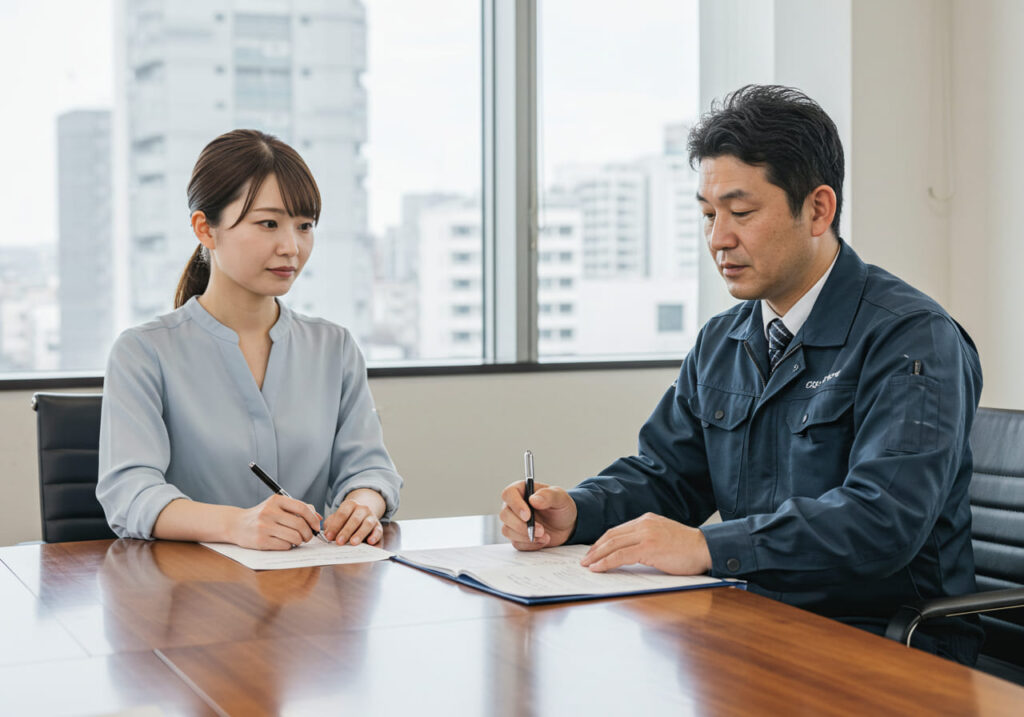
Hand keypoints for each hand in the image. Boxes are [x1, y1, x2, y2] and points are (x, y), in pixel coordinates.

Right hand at [231, 494, 322, 550]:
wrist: (236, 524)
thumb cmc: (262, 515)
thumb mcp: (277, 506)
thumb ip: (298, 509)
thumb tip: (318, 517)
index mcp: (276, 500)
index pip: (302, 508)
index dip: (313, 518)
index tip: (316, 526)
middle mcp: (269, 512)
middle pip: (300, 525)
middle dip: (308, 533)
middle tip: (307, 537)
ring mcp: (264, 527)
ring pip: (294, 537)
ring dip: (299, 541)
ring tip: (296, 540)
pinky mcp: (261, 541)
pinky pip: (285, 546)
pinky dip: (289, 546)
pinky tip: (284, 542)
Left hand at [324, 488, 385, 545]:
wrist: (363, 516)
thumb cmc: (346, 520)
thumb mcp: (337, 519)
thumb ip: (331, 525)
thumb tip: (327, 534)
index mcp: (350, 505)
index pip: (342, 514)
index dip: (335, 526)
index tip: (328, 536)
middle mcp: (362, 508)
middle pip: (354, 519)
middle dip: (346, 531)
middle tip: (339, 542)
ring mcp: (372, 517)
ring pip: (367, 524)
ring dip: (360, 534)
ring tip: (353, 543)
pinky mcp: (378, 526)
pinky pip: (378, 531)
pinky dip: (375, 536)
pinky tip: (370, 542)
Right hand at [499, 481, 576, 550]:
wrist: (565, 525)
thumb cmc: (561, 506)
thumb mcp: (560, 497)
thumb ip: (548, 496)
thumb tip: (533, 500)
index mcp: (521, 490)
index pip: (508, 494)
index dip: (515, 505)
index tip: (528, 515)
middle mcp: (513, 506)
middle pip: (505, 515)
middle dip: (522, 526)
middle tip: (541, 530)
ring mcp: (513, 522)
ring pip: (507, 530)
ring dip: (526, 536)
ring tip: (545, 536)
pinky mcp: (517, 536)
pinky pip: (516, 543)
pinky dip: (530, 544)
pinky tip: (542, 540)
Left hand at [580, 513, 711, 574]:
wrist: (706, 548)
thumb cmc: (687, 548)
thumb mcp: (663, 537)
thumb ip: (646, 540)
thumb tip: (628, 553)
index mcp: (646, 520)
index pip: (618, 530)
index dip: (602, 542)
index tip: (593, 551)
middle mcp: (644, 524)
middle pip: (611, 535)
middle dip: (595, 548)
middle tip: (584, 559)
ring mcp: (646, 534)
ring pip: (613, 544)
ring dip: (597, 556)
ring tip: (587, 565)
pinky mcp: (649, 548)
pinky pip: (621, 555)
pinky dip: (607, 562)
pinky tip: (599, 568)